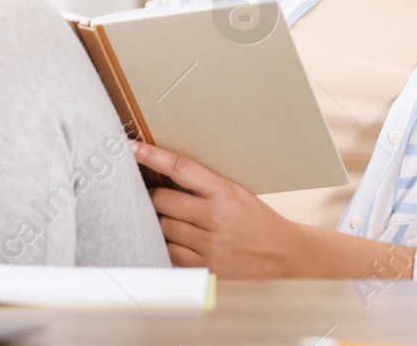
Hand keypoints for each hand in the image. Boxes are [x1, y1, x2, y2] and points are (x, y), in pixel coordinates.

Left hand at [132, 140, 305, 276]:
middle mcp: (216, 218)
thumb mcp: (236, 193)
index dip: (151, 156)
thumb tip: (162, 175)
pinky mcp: (206, 270)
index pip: (179, 168)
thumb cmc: (257, 221)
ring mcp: (210, 247)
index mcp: (224, 192)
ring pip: (163, 228)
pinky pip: (170, 254)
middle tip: (153, 194)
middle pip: (162, 201)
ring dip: (160, 222)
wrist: (285, 257)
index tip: (131, 148)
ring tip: (169, 219)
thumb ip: (202, 186)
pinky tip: (178, 241)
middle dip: (153, 196)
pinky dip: (169, 245)